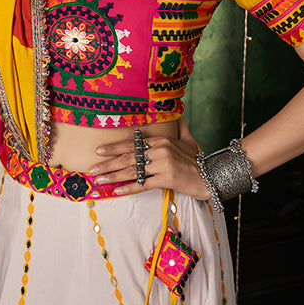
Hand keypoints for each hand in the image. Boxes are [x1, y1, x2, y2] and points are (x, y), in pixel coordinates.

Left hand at [90, 117, 209, 199]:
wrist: (212, 176)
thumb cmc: (198, 160)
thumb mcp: (189, 140)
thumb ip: (180, 127)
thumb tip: (178, 112)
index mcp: (161, 140)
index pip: (132, 144)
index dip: (114, 147)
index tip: (98, 151)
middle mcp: (160, 150)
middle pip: (128, 157)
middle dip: (107, 164)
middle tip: (91, 168)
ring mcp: (163, 164)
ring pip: (132, 171)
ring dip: (112, 176)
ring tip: (98, 180)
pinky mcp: (167, 178)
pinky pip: (143, 184)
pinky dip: (129, 188)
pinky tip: (117, 191)